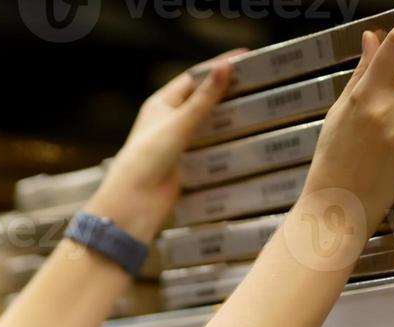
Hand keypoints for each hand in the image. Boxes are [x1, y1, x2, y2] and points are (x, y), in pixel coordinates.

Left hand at [86, 48, 242, 241]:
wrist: (135, 203)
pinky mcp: (186, 162)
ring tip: (258, 102)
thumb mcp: (178, 124)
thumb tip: (225, 68)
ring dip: (228, 114)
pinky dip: (225, 138)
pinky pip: (210, 145)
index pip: (193, 78)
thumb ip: (203, 99)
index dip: (217, 66)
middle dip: (226, 89)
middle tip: (257, 79)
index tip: (244, 55)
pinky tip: (245, 133)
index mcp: (161, 104)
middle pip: (202, 99)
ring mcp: (177, 142)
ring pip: (208, 122)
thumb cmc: (147, 158)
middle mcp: (168, 121)